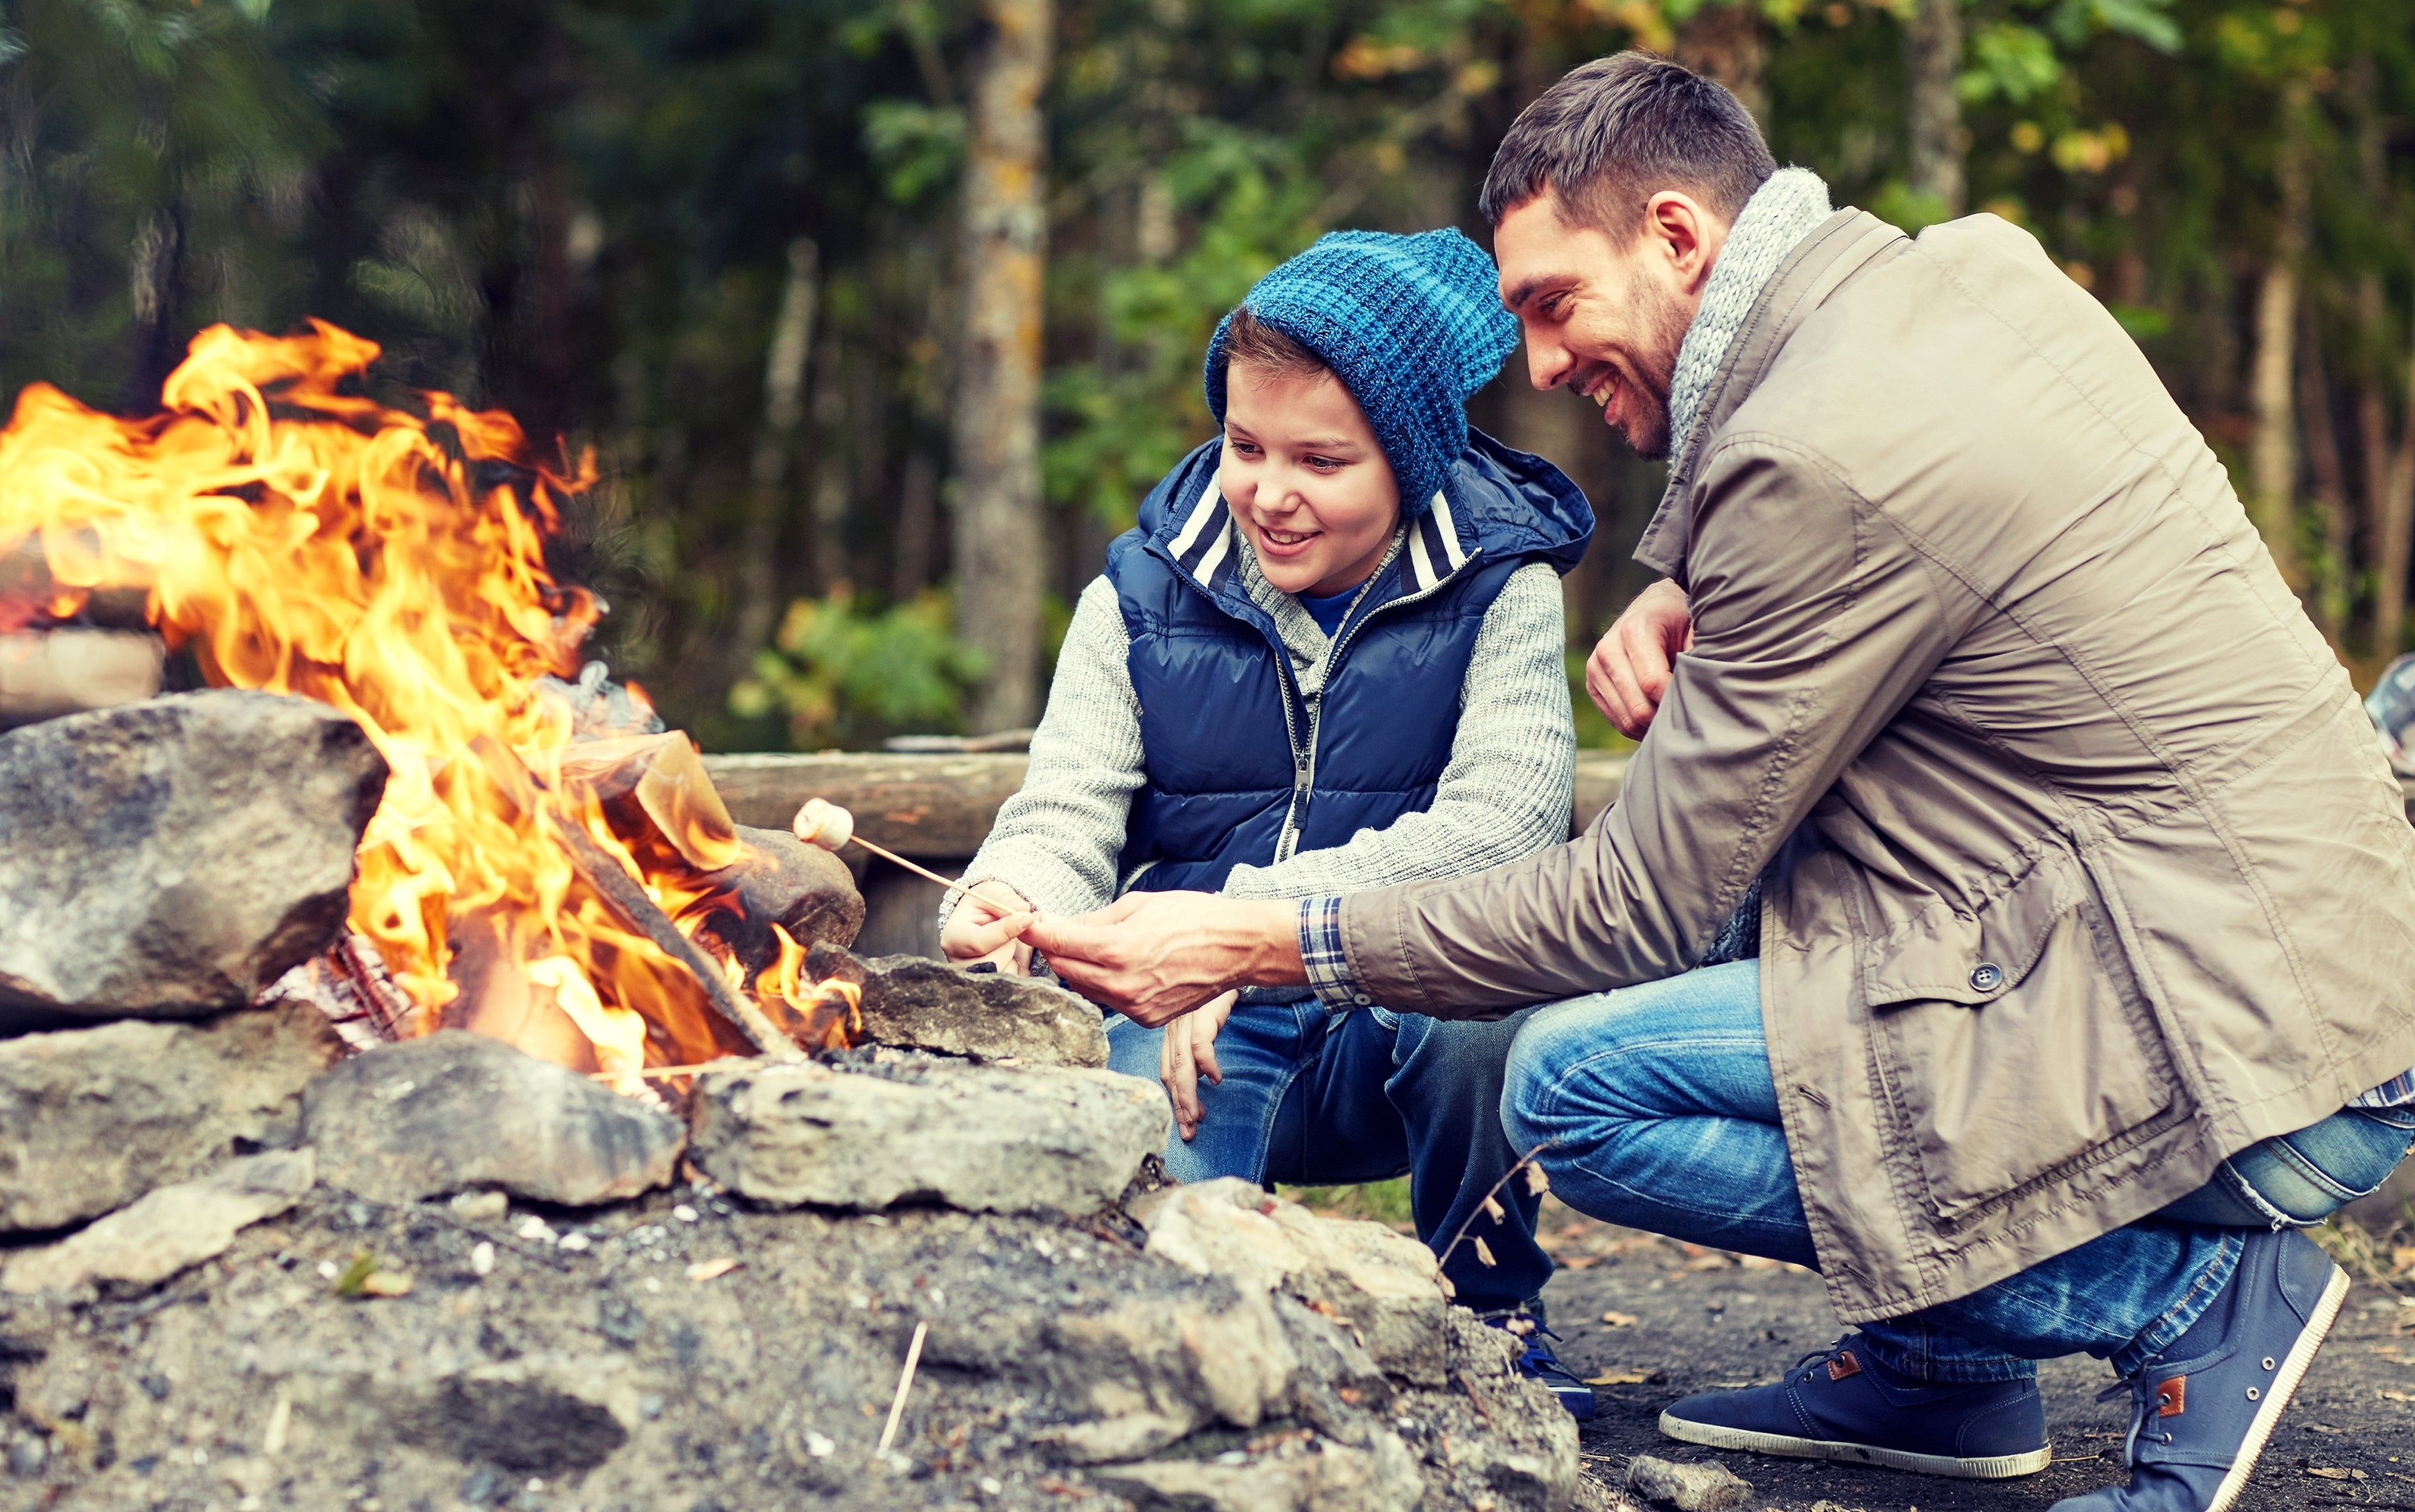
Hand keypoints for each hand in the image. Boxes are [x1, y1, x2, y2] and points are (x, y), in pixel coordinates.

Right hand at [939, 880, 1035, 973]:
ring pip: (1006, 973)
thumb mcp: (993, 892)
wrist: (987, 920)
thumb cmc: (986, 905)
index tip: (1028, 918)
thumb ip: (1006, 900)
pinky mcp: (993, 988)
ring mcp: (975, 978)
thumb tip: (1024, 913)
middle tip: (1011, 930)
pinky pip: (1015, 980)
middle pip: (994, 962)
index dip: (1006, 931)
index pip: (979, 943)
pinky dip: (1020, 966)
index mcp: (953, 939)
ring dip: (1016, 956)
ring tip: (1008, 941)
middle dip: (1010, 944)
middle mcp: (959, 963)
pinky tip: (1012, 954)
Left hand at [1023, 892, 1302, 1026]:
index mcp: (1116, 948)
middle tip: (1059, 932)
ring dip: (1080, 968)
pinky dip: (1106, 985)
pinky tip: (1122, 968)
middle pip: (1065, 968)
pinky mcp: (1146, 1019)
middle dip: (1057, 949)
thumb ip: (1095, 919)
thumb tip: (1063, 925)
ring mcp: (1133, 1006)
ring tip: (1095, 948)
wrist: (1236, 949)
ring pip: (1085, 988)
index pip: (1058, 942)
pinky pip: (1110, 1002)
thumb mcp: (1139, 904)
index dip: (1035, 931)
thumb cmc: (1193, 918)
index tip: (1021, 924)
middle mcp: (1120, 983)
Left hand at [1160, 989, 1237, 1140]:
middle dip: (1179, 1106)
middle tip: (1187, 1132)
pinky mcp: (1201, 1013)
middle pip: (1171, 1073)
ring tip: (1197, 1118)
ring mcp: (1185, 1020)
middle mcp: (1174, 1026)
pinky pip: (1200, 1045)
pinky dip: (1208, 1065)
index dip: (1174, 1097)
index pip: (1166, 1070)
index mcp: (1171, 1029)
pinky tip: (1217, 1080)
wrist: (1228, 954)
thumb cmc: (1215, 985)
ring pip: (1182, 1066)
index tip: (1184, 1119)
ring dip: (1188, 1095)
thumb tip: (1203, 1073)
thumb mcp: (1203, 1014)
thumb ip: (1197, 1042)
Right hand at [1586, 577, 1692, 737]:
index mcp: (1634, 631)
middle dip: (1664, 717)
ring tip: (1673, 716)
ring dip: (1652, 726)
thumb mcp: (1694, 629)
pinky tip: (1656, 717)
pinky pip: (1617, 721)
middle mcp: (1608, 649)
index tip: (1694, 702)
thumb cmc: (1678, 620)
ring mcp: (1596, 668)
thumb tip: (1701, 694)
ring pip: (1626, 719)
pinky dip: (1639, 727)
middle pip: (1637, 707)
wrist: (1651, 608)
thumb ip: (1697, 658)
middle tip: (1686, 715)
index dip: (1675, 700)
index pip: (1653, 684)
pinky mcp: (1592, 684)